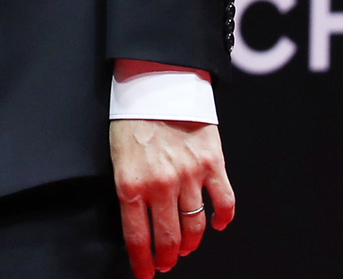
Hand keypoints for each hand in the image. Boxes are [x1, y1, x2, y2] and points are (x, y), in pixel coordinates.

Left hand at [110, 119, 233, 276]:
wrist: (155, 83)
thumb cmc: (131, 119)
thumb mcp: (117, 156)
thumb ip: (129, 188)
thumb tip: (138, 220)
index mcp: (131, 183)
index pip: (136, 236)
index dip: (142, 262)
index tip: (146, 275)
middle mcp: (161, 184)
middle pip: (168, 237)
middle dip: (167, 257)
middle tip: (166, 263)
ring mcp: (189, 175)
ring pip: (196, 225)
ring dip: (191, 242)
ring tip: (186, 247)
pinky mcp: (212, 163)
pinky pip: (225, 202)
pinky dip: (224, 218)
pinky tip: (218, 225)